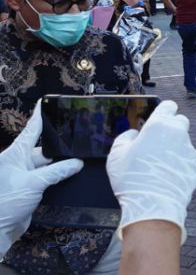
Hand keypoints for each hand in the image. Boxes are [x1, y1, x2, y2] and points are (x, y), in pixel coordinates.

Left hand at [0, 101, 83, 257]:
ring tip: (79, 162)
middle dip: (60, 149)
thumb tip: (76, 163)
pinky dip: (59, 178)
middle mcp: (19, 163)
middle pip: (44, 150)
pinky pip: (48, 179)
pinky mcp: (30, 190)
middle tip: (79, 143)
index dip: (39, 116)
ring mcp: (24, 177)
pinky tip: (71, 177)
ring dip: (61, 167)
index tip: (45, 102)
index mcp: (14, 155)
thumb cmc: (5, 202)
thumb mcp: (34, 183)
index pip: (31, 131)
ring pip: (48, 166)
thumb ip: (57, 171)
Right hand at [107, 101, 195, 244]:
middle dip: (171, 128)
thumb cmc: (132, 178)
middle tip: (158, 142)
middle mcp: (179, 134)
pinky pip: (189, 161)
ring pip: (185, 143)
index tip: (159, 118)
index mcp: (160, 125)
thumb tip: (135, 135)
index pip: (169, 106)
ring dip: (176, 149)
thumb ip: (126, 137)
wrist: (153, 205)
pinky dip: (181, 165)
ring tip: (160, 166)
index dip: (163, 111)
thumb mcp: (116, 154)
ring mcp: (190, 151)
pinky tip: (169, 177)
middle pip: (180, 122)